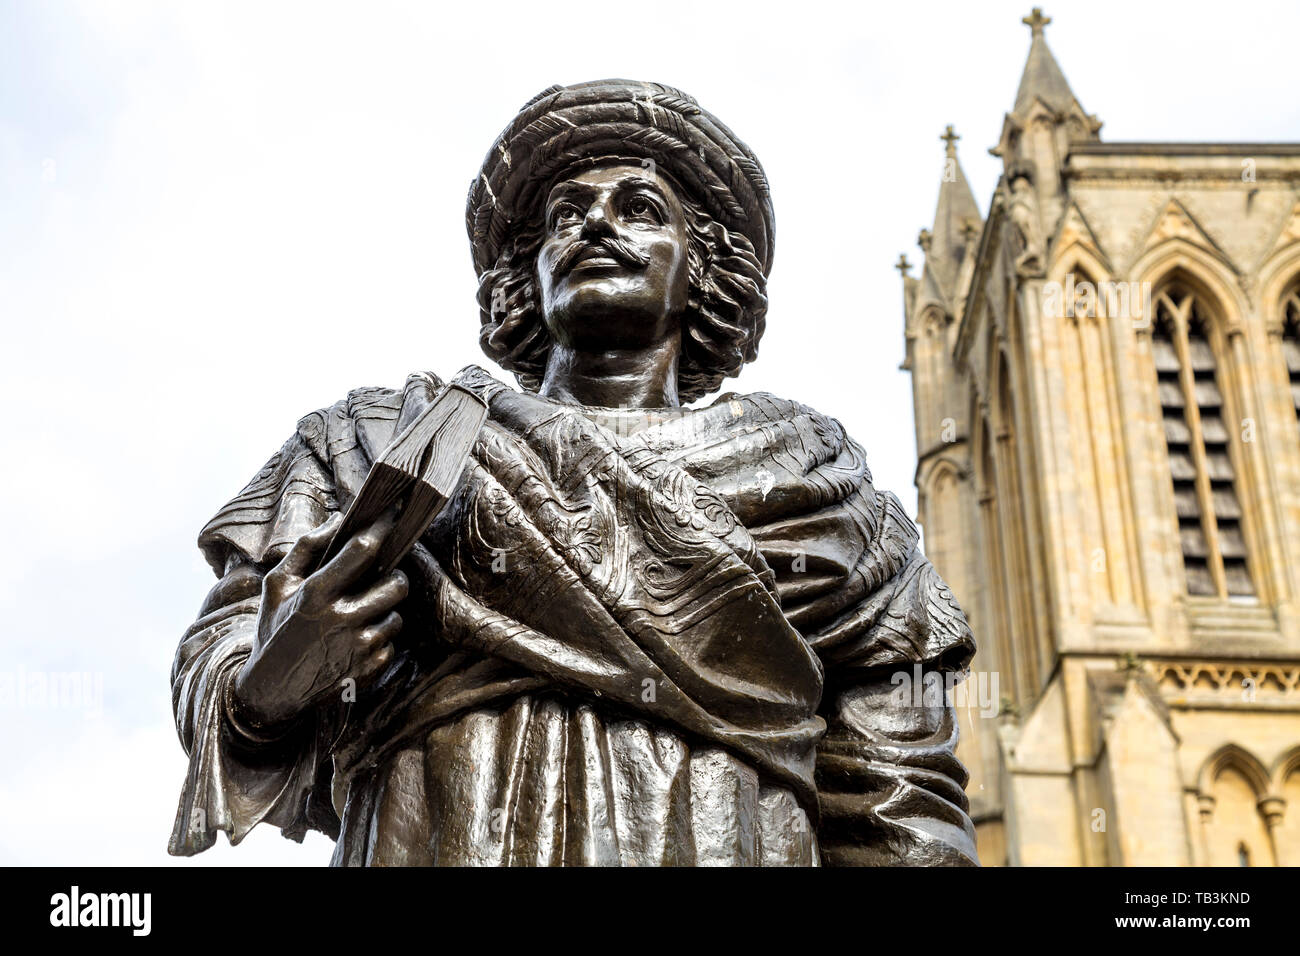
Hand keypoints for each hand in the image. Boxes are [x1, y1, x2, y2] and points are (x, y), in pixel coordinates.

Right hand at [232, 512, 407, 728]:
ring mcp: (358, 647)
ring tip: (360, 614)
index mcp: (316, 593)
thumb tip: (339, 519)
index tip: (396, 512)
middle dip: (394, 576)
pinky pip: (391, 643)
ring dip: (385, 611)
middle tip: (382, 577)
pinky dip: (379, 638)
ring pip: (397, 615)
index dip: (383, 527)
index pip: (362, 550)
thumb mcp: (278, 586)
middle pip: (396, 584)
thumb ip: (306, 548)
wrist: (272, 691)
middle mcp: (341, 619)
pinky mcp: (369, 669)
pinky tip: (355, 641)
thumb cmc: (276, 629)